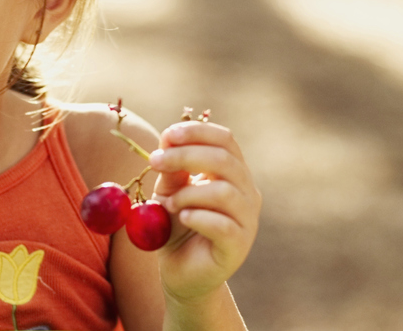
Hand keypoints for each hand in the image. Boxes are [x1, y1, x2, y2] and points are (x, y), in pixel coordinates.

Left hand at [148, 120, 260, 301]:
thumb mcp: (169, 190)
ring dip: (188, 193)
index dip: (197, 132)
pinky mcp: (239, 246)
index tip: (167, 135)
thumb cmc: (177, 226)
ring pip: (224, 191)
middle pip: (224, 160)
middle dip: (185, 156)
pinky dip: (197, 217)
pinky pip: (223, 224)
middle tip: (155, 161)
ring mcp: (247, 220)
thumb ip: (172, 169)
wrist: (181, 271)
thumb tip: (167, 139)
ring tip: (170, 204)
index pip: (225, 140)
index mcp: (233, 173)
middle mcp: (247, 192)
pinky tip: (182, 218)